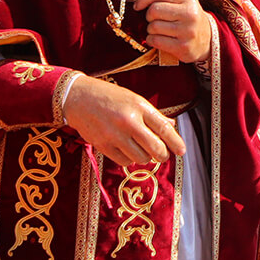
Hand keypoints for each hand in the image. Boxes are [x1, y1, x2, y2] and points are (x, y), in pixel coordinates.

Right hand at [63, 75, 185, 166]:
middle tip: (162, 155)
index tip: (182, 151)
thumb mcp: (133, 99)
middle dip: (162, 155)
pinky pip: (124, 162)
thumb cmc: (109, 97)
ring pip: (141, 158)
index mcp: (139, 106)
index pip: (164, 128)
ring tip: (140, 148)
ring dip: (144, 157)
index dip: (175, 142)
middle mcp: (129, 121)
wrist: (77, 97)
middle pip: (155, 148)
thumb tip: (172, 126)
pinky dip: (129, 159)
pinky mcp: (103, 145)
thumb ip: (152, 114)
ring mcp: (115, 135)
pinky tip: (125, 150)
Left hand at [133, 0, 210, 62]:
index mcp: (189, 0)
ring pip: (153, 26)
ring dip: (150, 29)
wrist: (208, 41)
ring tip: (158, 30)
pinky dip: (151, 40)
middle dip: (148, 15)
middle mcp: (190, 15)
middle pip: (154, 10)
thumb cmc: (189, 19)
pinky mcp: (182, 47)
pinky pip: (156, 41)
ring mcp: (187, 32)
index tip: (138, 5)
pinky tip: (157, 40)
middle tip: (153, 19)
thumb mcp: (181, 4)